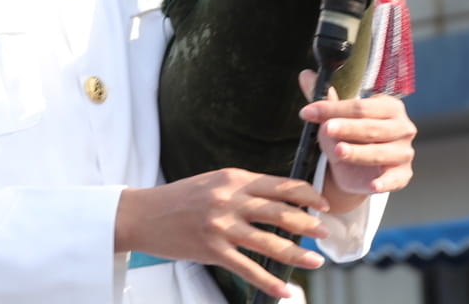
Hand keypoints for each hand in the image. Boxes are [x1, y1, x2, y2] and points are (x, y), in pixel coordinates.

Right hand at [115, 168, 331, 298]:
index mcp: (232, 178)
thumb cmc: (180, 198)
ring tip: (316, 261)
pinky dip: (270, 281)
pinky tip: (285, 290)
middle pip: (280, 212)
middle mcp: (229, 200)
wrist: (143, 214)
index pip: (279, 185)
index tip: (323, 204)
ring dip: (297, 254)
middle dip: (308, 225)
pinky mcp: (212, 251)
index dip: (306, 195)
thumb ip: (244, 189)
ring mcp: (220, 226)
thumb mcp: (213, 183)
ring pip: (269, 242)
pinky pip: (248, 269)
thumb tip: (280, 202)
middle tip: (326, 233)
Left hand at [297, 70, 416, 208]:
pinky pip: (394, 179)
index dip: (333, 109)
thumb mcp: (334, 117)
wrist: (354, 168)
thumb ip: (323, 98)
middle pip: (371, 127)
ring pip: (380, 152)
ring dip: (358, 153)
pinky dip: (384, 182)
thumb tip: (306, 75)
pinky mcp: (403, 174)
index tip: (309, 111)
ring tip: (338, 151)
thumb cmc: (348, 135)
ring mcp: (404, 152)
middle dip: (347, 128)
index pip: (360, 107)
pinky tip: (372, 184)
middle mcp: (402, 127)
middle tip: (326, 128)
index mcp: (389, 107)